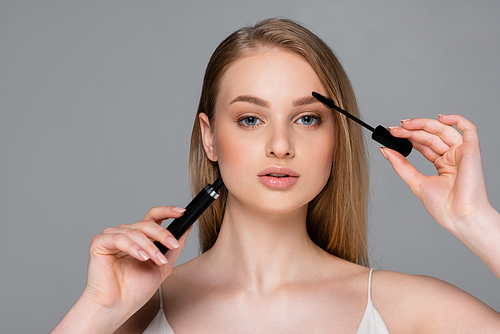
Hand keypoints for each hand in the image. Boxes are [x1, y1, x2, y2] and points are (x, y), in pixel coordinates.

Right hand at [83, 206, 188, 316]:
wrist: (117, 307)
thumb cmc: (135, 289)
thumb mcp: (163, 265)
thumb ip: (174, 246)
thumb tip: (187, 227)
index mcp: (140, 237)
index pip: (154, 217)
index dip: (168, 211)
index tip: (182, 212)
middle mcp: (126, 234)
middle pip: (147, 223)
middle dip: (163, 234)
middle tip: (173, 245)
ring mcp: (112, 236)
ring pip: (135, 232)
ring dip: (149, 246)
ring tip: (157, 260)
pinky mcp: (99, 243)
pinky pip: (118, 238)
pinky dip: (132, 247)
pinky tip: (141, 257)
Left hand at [380, 114, 491, 236]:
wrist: (460, 217)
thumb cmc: (444, 207)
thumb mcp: (416, 182)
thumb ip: (401, 165)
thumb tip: (386, 151)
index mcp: (442, 165)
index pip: (423, 144)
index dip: (408, 137)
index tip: (393, 133)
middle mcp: (453, 157)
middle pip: (430, 136)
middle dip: (411, 130)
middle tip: (395, 129)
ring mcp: (462, 152)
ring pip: (443, 130)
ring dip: (423, 124)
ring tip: (405, 124)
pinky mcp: (472, 150)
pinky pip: (468, 128)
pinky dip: (456, 119)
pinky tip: (439, 117)